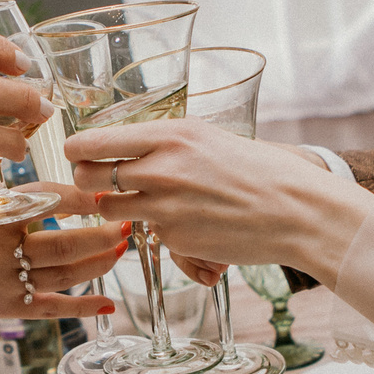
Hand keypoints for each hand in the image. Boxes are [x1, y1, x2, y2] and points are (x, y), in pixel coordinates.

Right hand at [0, 192, 131, 319]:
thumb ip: (7, 201)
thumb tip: (58, 193)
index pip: (43, 201)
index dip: (77, 196)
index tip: (100, 190)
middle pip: (62, 244)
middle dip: (100, 232)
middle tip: (126, 219)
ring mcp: (2, 284)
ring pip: (63, 275)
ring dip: (98, 262)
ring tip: (120, 247)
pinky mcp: (4, 309)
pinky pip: (51, 309)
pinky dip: (82, 308)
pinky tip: (108, 303)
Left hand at [64, 119, 371, 283]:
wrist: (297, 211)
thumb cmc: (260, 170)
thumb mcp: (209, 139)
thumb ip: (165, 143)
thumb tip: (125, 147)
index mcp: (170, 135)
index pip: (92, 141)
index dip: (77, 149)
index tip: (76, 153)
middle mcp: (159, 168)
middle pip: (87, 175)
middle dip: (87, 179)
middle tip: (101, 181)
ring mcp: (164, 207)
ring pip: (108, 206)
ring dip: (116, 206)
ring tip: (146, 201)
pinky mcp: (173, 238)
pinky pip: (146, 232)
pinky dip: (157, 229)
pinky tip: (187, 223)